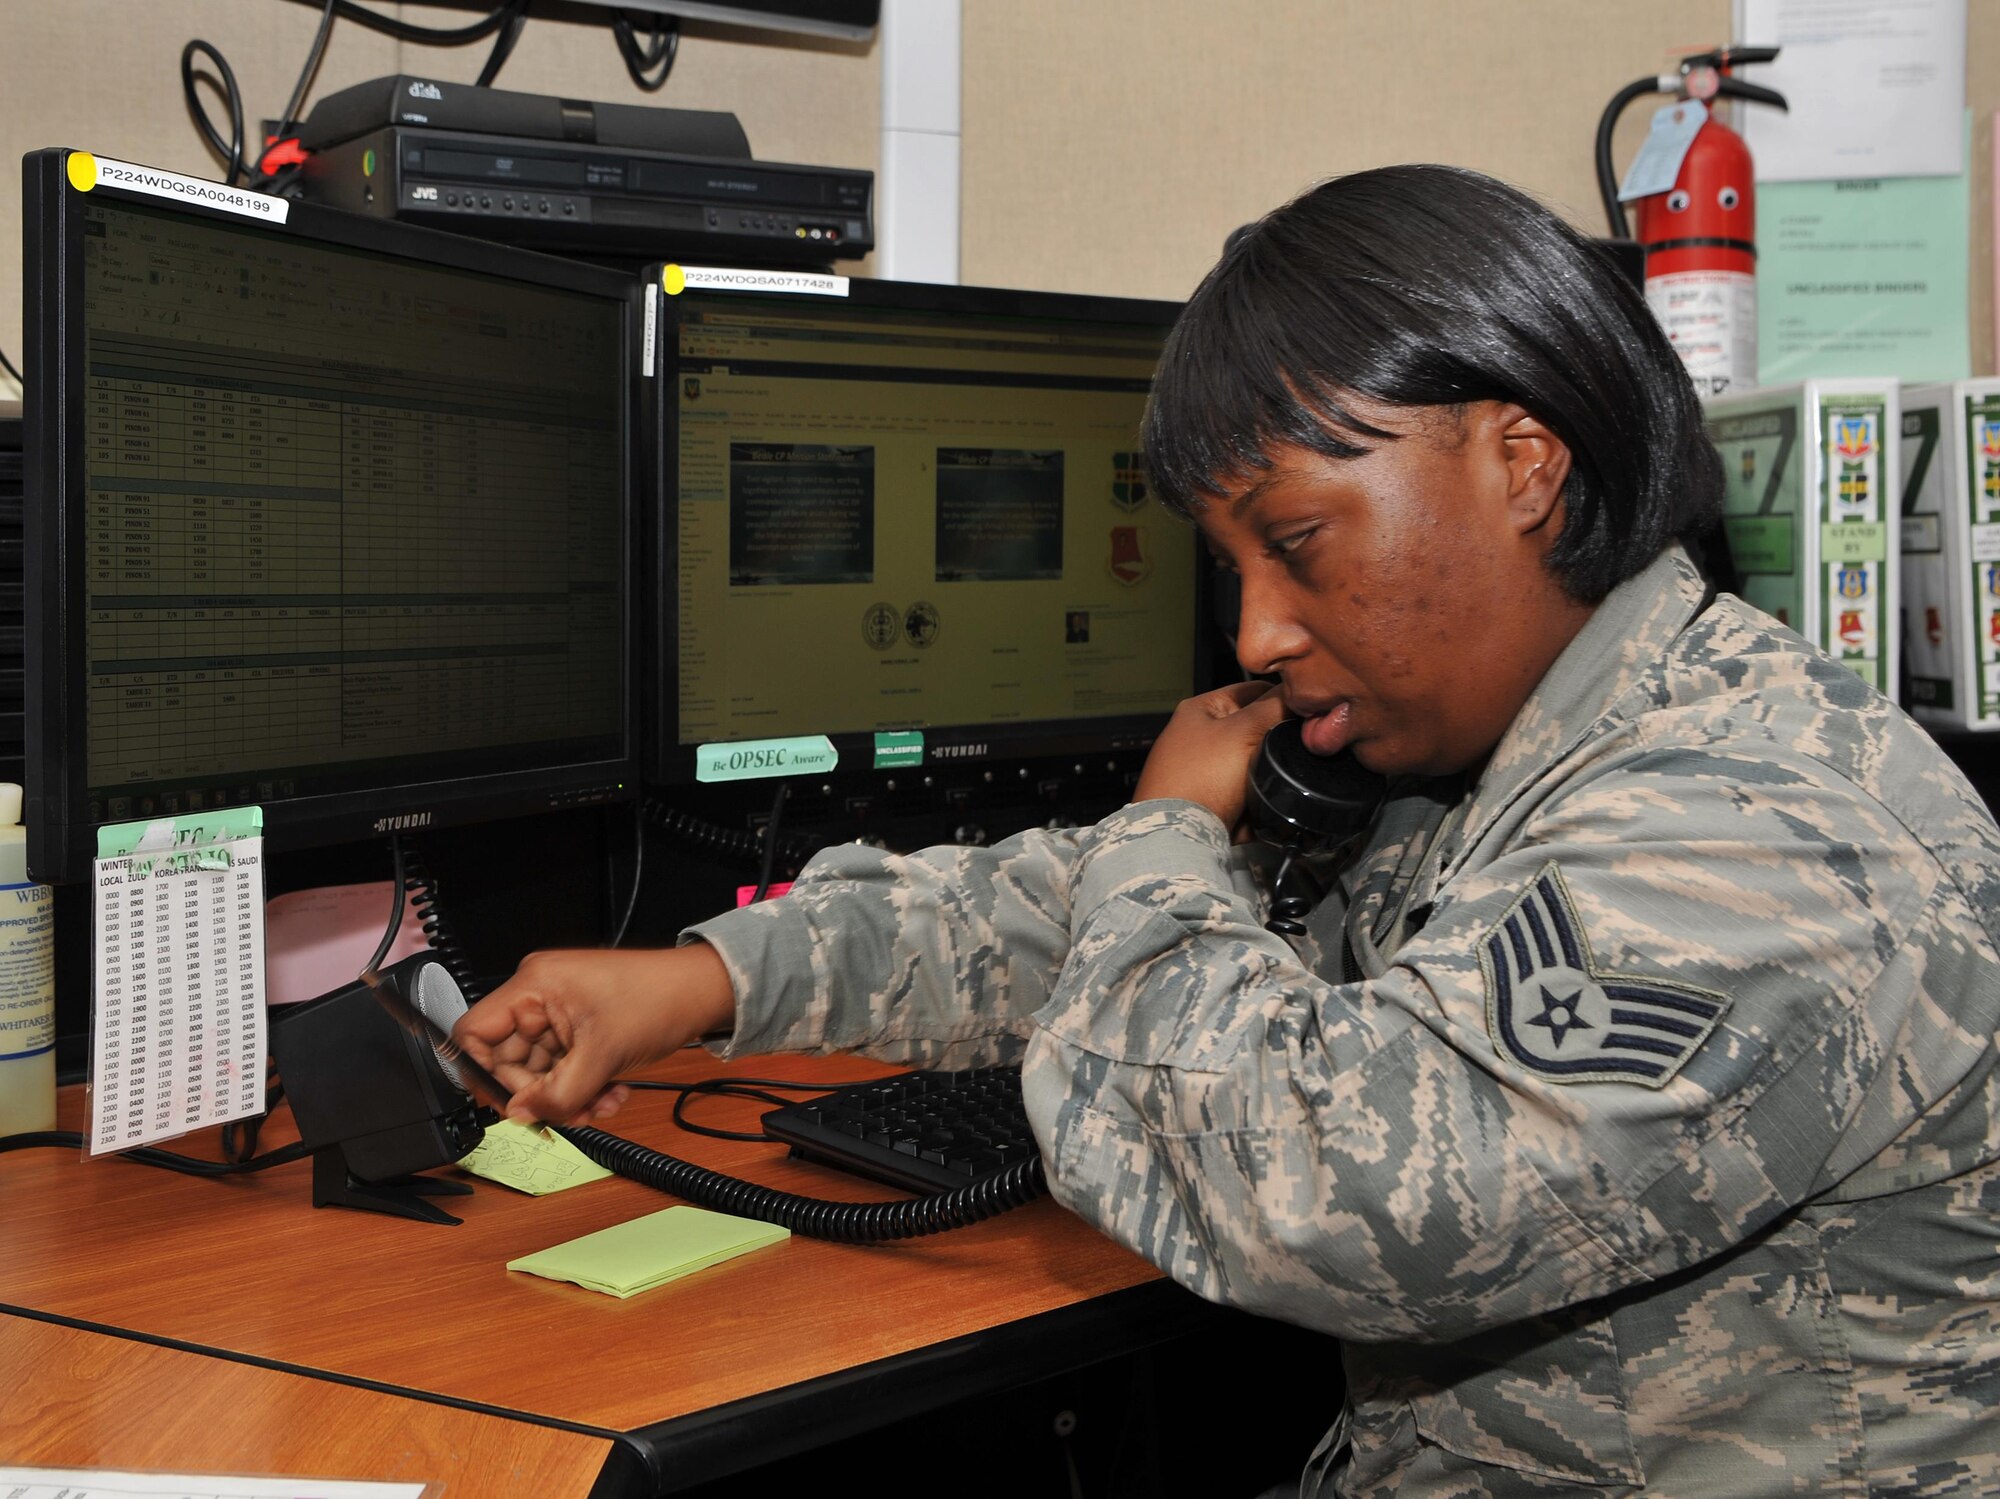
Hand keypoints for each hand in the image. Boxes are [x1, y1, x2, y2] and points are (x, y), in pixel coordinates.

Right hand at [450, 943, 735, 1126]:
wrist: (703, 993)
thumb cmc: (659, 999)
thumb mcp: (603, 1056)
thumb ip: (557, 1093)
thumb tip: (520, 1116)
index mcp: (533, 986)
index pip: (475, 1032)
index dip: (483, 1073)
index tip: (511, 1104)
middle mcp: (539, 997)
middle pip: (508, 1060)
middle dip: (539, 1093)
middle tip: (568, 1112)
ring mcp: (558, 1015)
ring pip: (538, 1072)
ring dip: (566, 1096)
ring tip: (600, 1103)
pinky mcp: (578, 1031)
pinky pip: (562, 1069)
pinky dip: (582, 1088)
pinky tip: (611, 1093)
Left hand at [1130, 681, 1288, 835]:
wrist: (1180, 837)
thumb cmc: (1196, 780)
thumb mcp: (1243, 731)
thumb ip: (1274, 707)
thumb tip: (1299, 694)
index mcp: (1201, 710)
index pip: (1252, 690)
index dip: (1281, 697)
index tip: (1305, 709)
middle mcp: (1200, 739)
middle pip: (1256, 731)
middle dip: (1276, 742)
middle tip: (1292, 749)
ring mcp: (1205, 774)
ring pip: (1256, 768)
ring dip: (1269, 777)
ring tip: (1276, 781)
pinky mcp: (1214, 805)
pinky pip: (1249, 799)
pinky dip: (1259, 805)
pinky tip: (1266, 807)